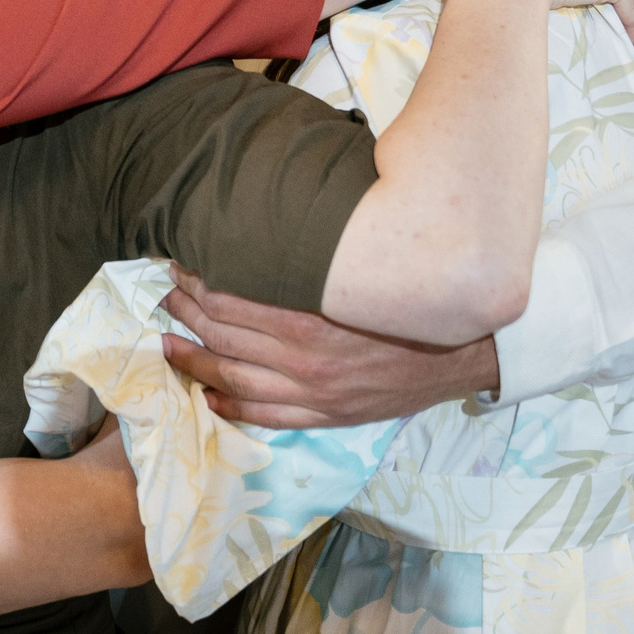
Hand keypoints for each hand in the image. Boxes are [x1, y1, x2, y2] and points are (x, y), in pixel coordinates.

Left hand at [159, 271, 497, 427]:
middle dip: (187, 312)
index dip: (198, 280)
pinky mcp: (327, 414)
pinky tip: (207, 394)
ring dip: (194, 360)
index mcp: (311, 310)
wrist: (467, 346)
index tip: (182, 264)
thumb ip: (314, 249)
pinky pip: (266, 415)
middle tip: (166, 294)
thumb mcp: (362, 262)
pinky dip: (231, 405)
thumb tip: (273, 218)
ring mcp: (314, 390)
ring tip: (167, 344)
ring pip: (234, 375)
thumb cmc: (411, 294)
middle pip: (224, 332)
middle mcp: (304, 355)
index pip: (231, 296)